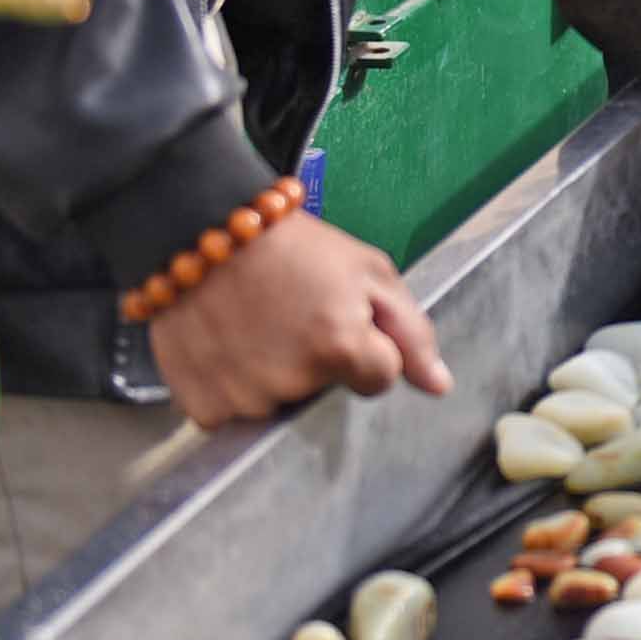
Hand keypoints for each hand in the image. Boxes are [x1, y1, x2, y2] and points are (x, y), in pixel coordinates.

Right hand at [150, 211, 451, 428]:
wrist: (201, 227)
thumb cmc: (289, 244)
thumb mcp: (367, 270)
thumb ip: (411, 332)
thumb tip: (439, 385)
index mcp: (341, 347)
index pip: (379, 379)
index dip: (364, 346)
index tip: (338, 317)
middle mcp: (293, 382)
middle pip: (326, 392)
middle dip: (319, 359)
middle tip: (293, 312)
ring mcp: (245, 398)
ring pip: (279, 404)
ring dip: (273, 374)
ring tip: (256, 323)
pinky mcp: (203, 406)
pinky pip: (232, 412)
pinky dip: (232, 385)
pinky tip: (228, 342)